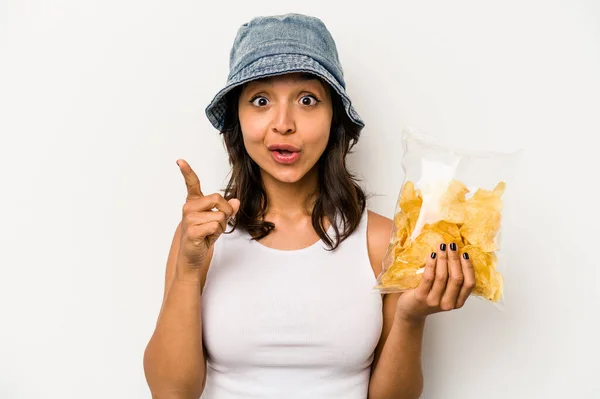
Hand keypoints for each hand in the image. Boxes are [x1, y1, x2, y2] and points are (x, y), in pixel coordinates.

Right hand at [176, 159, 239, 276]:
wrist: (193, 256)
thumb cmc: (204, 236)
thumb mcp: (218, 221)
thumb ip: (227, 209)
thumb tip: (236, 201)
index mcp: (194, 202)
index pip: (191, 183)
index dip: (187, 171)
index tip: (180, 161)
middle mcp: (189, 207)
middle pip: (217, 198)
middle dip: (225, 211)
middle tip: (219, 222)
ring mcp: (188, 219)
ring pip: (219, 215)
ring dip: (220, 226)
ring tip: (209, 233)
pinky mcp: (191, 230)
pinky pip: (215, 226)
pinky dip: (216, 233)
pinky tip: (206, 238)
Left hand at [395, 242, 474, 321]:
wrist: (411, 311)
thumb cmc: (430, 298)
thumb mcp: (446, 294)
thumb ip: (453, 281)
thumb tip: (457, 255)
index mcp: (458, 302)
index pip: (469, 284)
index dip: (468, 268)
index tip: (465, 254)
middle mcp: (448, 304)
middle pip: (456, 278)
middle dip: (455, 259)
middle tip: (452, 245)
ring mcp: (434, 301)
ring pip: (442, 276)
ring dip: (443, 258)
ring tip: (441, 247)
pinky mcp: (421, 296)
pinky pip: (428, 277)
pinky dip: (431, 264)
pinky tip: (432, 255)